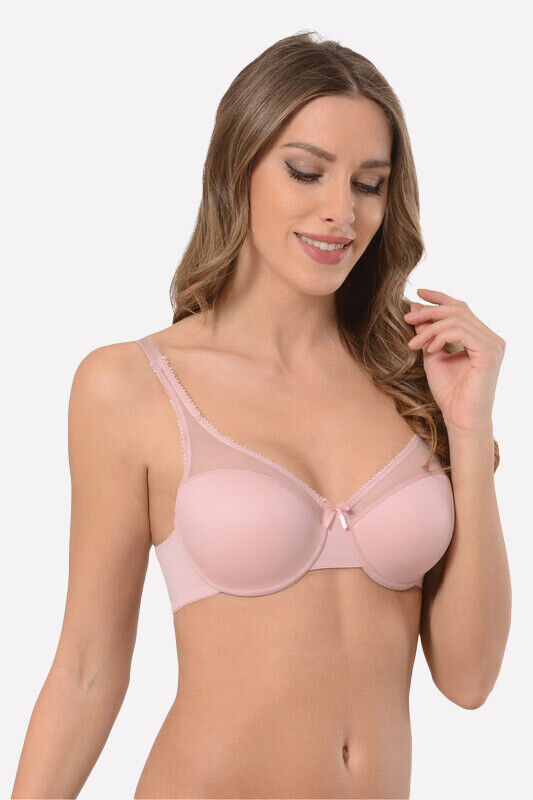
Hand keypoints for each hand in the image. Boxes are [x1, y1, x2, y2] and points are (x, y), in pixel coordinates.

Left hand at [403, 288, 504, 433]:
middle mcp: (491, 338)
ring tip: (413, 344)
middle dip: (429, 312)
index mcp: (481, 337)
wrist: (460, 418)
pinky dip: (441, 337)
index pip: (461, 308)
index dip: (439, 298)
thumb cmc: (449, 392)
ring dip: (430, 329)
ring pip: (457, 320)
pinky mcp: (489, 353)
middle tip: (407, 318)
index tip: (417, 294)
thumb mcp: (432, 355)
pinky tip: (429, 349)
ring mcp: (493, 344)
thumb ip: (427, 333)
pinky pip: (461, 332)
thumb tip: (416, 307)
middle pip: (458, 310)